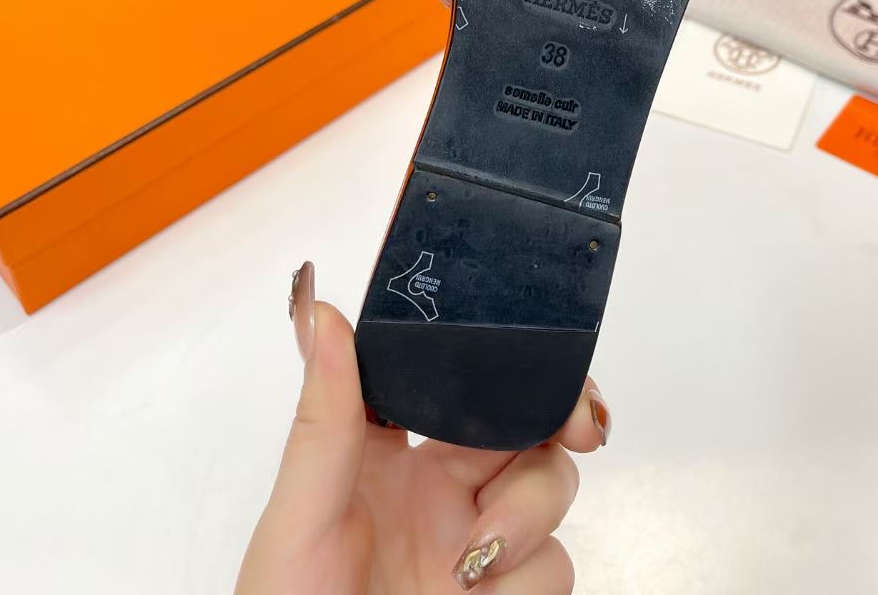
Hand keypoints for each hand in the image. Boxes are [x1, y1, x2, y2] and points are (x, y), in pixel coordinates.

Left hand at [236, 263, 609, 593]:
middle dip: (557, 412)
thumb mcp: (297, 521)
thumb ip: (324, 420)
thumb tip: (319, 311)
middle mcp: (437, 490)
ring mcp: (477, 548)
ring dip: (527, 518)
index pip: (454, 375)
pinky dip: (522, 583)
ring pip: (550, 489)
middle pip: (522, 419)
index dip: (499, 352)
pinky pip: (555, 565)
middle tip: (580, 423)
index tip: (536, 345)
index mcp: (381, 452)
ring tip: (466, 570)